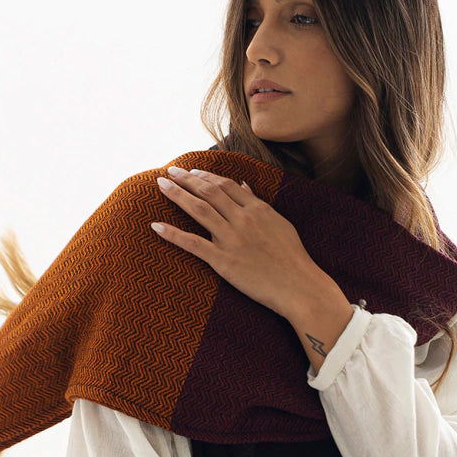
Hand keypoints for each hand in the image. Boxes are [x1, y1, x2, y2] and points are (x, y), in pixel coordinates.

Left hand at [152, 165, 326, 321]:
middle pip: (208, 191)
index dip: (205, 176)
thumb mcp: (279, 224)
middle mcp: (242, 219)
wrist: (300, 286)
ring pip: (198, 210)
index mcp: (257, 209)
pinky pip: (193, 244)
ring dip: (177, 195)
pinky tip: (156, 226)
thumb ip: (258, 204)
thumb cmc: (293, 258)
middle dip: (186, 179)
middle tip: (170, 171)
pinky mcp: (224, 261)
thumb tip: (244, 185)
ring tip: (161, 184)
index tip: (191, 172)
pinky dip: (173, 234)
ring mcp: (232, 239)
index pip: (225, 184)